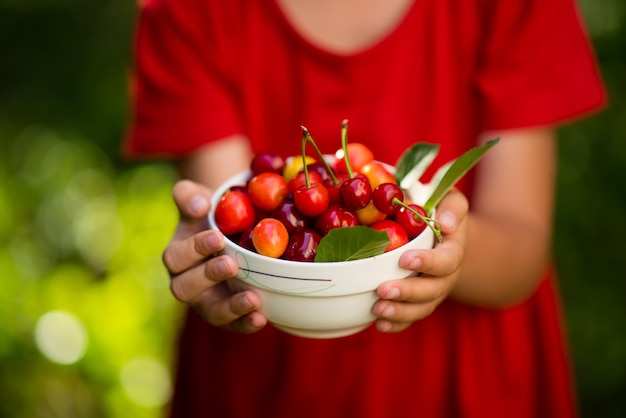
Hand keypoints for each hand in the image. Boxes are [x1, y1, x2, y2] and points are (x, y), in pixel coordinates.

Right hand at [162, 180, 266, 332]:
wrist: (234, 233)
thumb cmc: (213, 215)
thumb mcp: (199, 200)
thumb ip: (188, 195)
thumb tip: (200, 204)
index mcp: (177, 256)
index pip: (176, 257)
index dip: (195, 248)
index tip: (217, 237)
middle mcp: (187, 284)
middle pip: (186, 288)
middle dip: (209, 276)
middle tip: (232, 264)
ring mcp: (208, 302)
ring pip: (211, 312)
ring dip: (231, 307)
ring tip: (253, 298)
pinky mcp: (229, 315)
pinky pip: (234, 325)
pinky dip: (246, 324)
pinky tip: (262, 317)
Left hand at [373, 189, 468, 332]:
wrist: (444, 234)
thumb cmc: (439, 211)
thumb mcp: (450, 200)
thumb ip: (452, 207)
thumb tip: (445, 223)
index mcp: (453, 250)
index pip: (446, 260)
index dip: (428, 262)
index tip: (405, 260)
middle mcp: (446, 276)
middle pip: (432, 290)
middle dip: (408, 292)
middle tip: (383, 289)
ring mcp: (433, 292)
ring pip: (421, 308)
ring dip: (400, 312)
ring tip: (377, 309)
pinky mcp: (419, 303)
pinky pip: (410, 318)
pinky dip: (396, 324)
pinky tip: (379, 324)